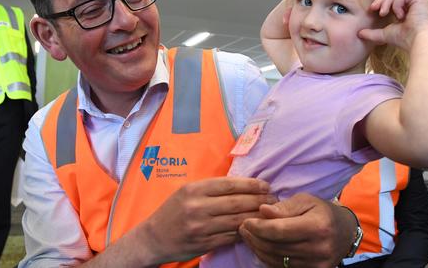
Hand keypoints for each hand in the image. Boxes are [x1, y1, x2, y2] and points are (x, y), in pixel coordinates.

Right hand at [137, 177, 276, 263]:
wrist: (153, 238)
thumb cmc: (173, 211)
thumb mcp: (187, 192)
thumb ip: (211, 188)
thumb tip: (243, 184)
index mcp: (194, 190)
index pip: (229, 184)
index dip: (251, 184)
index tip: (265, 185)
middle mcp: (197, 207)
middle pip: (237, 202)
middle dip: (259, 200)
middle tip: (274, 199)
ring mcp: (201, 227)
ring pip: (237, 220)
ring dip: (257, 216)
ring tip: (270, 213)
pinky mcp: (204, 244)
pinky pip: (231, 236)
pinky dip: (245, 231)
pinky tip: (256, 227)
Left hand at [239, 193, 353, 267]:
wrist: (344, 232)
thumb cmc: (322, 212)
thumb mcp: (306, 201)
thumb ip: (284, 207)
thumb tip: (263, 211)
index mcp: (318, 226)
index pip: (279, 230)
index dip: (259, 227)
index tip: (246, 221)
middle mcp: (319, 248)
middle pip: (276, 247)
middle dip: (255, 238)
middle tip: (243, 228)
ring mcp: (316, 264)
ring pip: (277, 259)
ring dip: (258, 249)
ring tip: (249, 236)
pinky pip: (283, 267)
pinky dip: (268, 258)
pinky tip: (261, 247)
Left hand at [359, 0, 427, 51]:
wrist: (416, 41)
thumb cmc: (404, 39)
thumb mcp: (384, 34)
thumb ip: (373, 33)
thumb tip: (359, 34)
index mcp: (406, 10)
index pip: (392, 0)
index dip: (381, 2)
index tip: (372, 9)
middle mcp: (413, 4)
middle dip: (381, 0)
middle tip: (373, 8)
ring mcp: (417, 0)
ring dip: (387, 2)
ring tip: (383, 13)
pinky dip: (396, 5)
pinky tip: (400, 16)